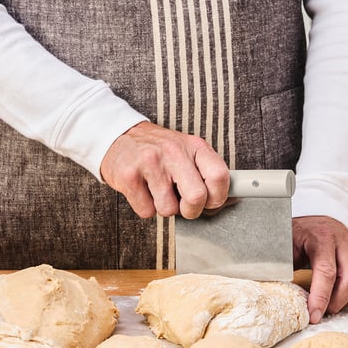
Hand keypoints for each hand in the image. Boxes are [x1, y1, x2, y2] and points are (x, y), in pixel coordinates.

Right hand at [100, 122, 228, 218]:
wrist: (116, 136)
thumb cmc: (155, 149)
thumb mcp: (184, 150)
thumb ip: (204, 170)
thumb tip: (230, 197)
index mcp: (193, 146)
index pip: (220, 175)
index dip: (218, 196)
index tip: (211, 201)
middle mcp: (173, 152)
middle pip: (197, 198)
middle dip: (191, 210)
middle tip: (183, 205)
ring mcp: (150, 163)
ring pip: (168, 209)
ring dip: (163, 207)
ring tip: (156, 190)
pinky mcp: (130, 176)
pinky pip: (146, 211)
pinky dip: (145, 206)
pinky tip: (142, 190)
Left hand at [292, 216, 347, 323]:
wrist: (314, 220)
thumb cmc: (299, 233)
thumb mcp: (287, 243)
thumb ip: (283, 264)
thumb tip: (273, 286)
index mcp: (322, 237)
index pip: (326, 272)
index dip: (320, 297)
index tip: (313, 315)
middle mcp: (344, 243)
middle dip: (336, 303)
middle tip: (321, 313)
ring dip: (346, 302)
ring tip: (328, 305)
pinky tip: (339, 297)